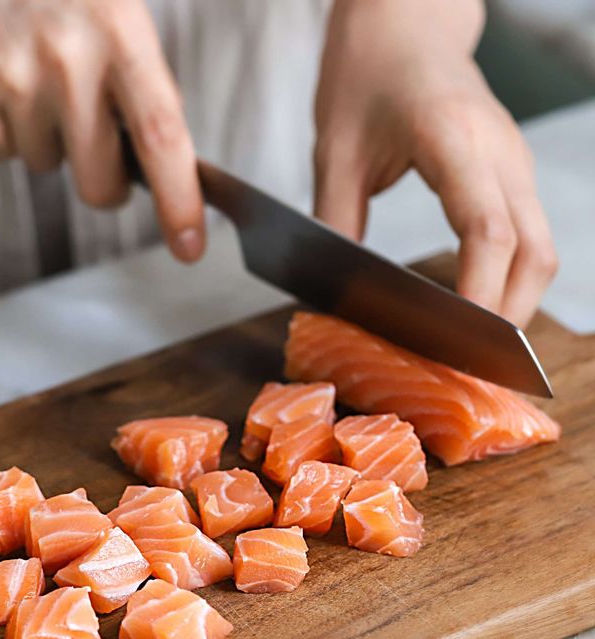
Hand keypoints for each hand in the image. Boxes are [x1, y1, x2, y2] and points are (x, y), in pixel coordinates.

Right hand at [0, 0, 204, 261]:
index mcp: (119, 32)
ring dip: (45, 135)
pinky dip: (1, 124)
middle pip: (100, 184)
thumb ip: (136, 73)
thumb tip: (155, 153)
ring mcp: (6, 79)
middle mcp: (64, 61)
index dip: (179, 201)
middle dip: (104, 181)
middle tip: (96, 145)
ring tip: (28, 69)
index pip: (161, 138)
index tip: (188, 246)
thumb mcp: (112, 0)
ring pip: (43, 164)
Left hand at [313, 0, 556, 326]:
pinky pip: (529, 236)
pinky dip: (513, 278)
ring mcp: (513, 160)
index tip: (460, 342)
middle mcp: (499, 151)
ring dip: (516, 302)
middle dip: (507, 316)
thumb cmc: (364, 76)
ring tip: (477, 348)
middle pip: (533, 252)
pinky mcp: (510, 170)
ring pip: (541, 248)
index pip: (488, 230)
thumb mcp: (334, 151)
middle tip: (469, 366)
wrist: (403, 22)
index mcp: (453, 139)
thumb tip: (340, 294)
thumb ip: (337, 221)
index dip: (480, 294)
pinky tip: (481, 306)